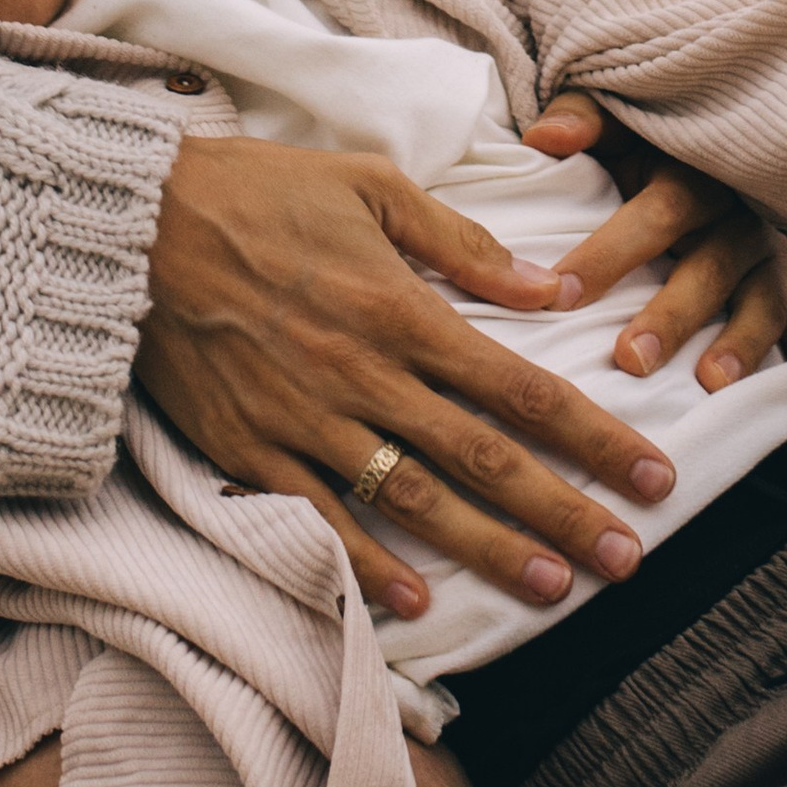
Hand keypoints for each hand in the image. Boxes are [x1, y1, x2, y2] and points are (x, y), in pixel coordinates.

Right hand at [135, 137, 676, 620]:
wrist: (133, 222)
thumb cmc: (259, 191)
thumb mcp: (372, 187)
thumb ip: (463, 243)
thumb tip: (549, 288)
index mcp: (403, 309)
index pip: (521, 388)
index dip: (594, 437)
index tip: (653, 475)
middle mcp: (364, 375)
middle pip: (483, 459)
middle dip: (564, 511)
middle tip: (627, 559)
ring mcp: (304, 420)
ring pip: (414, 500)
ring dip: (488, 550)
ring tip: (552, 588)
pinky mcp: (247, 448)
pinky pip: (318, 519)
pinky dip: (366, 565)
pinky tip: (416, 599)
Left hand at [522, 92, 786, 385]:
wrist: (723, 168)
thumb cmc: (649, 157)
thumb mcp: (619, 129)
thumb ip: (583, 121)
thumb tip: (544, 137)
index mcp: (695, 177)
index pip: (658, 211)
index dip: (613, 251)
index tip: (562, 295)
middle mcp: (741, 218)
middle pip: (713, 266)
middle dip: (674, 314)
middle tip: (631, 360)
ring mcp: (775, 259)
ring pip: (765, 302)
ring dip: (742, 343)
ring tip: (709, 385)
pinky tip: (786, 393)